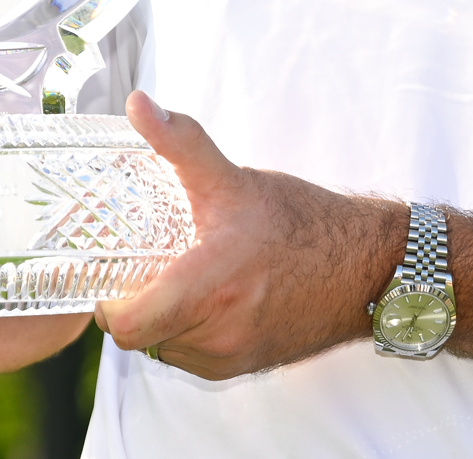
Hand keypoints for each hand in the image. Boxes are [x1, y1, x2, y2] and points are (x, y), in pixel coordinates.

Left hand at [94, 92, 397, 379]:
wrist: (365, 267)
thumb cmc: (304, 224)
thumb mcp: (235, 179)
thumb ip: (180, 142)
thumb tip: (138, 104)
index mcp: (209, 286)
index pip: (125, 324)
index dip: (108, 301)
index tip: (114, 273)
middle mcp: (217, 332)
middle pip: (142, 334)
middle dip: (139, 301)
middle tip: (149, 265)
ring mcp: (230, 357)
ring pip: (166, 347)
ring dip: (164, 320)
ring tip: (181, 279)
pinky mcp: (244, 368)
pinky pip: (192, 358)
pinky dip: (190, 333)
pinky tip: (209, 300)